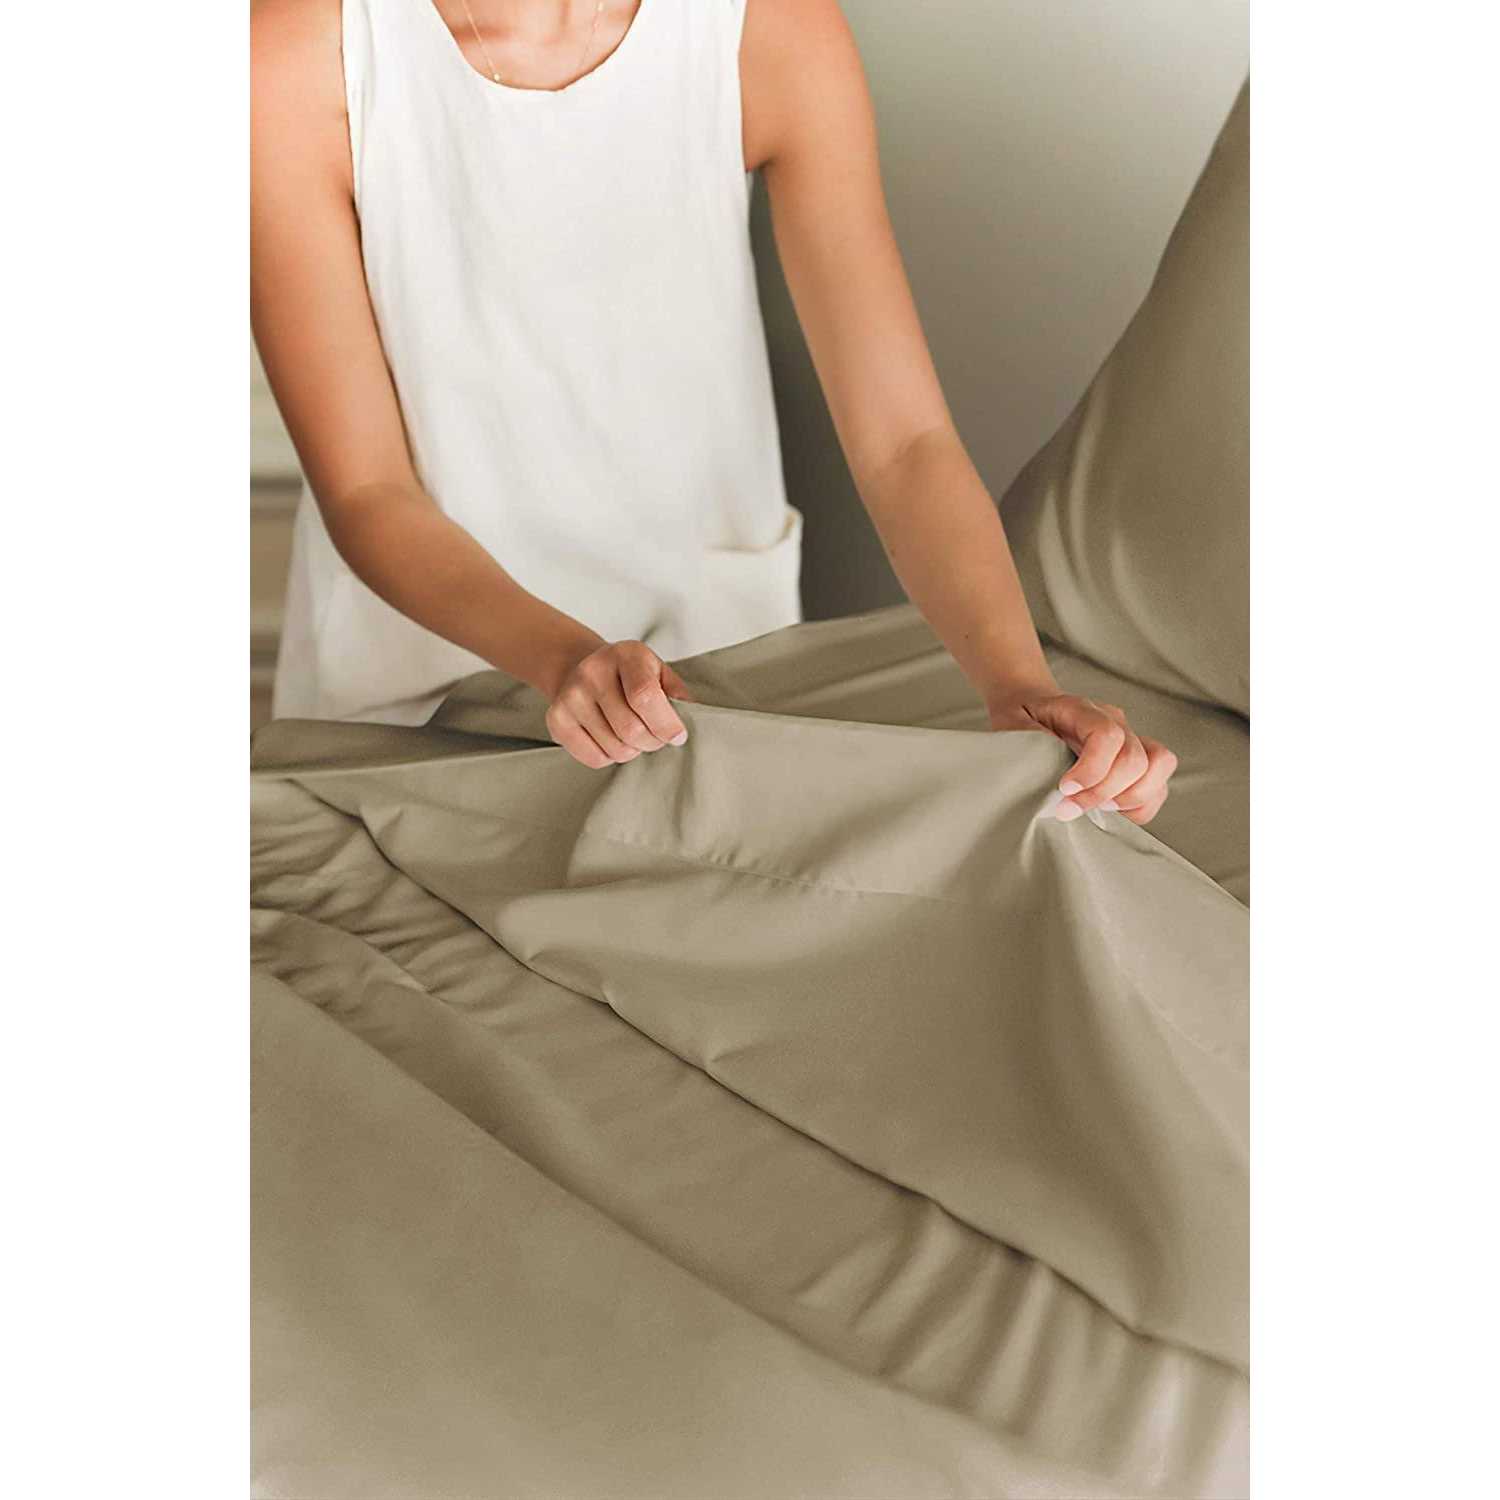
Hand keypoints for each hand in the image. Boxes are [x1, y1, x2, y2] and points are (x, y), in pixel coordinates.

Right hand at [545, 640, 694, 769]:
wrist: (580, 668)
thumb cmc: (628, 675)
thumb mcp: (657, 671)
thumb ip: (676, 692)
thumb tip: (691, 715)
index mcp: (626, 654)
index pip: (645, 696)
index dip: (666, 724)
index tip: (677, 735)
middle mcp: (592, 672)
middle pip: (632, 729)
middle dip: (653, 742)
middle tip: (656, 736)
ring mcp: (570, 696)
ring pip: (616, 749)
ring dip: (633, 750)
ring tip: (631, 734)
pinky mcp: (556, 720)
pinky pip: (595, 759)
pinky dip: (610, 757)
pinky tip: (610, 738)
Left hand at [988, 690, 1177, 825]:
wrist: (1029, 707)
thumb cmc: (1020, 723)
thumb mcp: (1012, 730)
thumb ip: (1028, 752)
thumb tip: (1050, 792)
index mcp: (1082, 708)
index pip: (1107, 736)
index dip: (1091, 770)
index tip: (1063, 790)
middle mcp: (1115, 720)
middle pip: (1135, 758)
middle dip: (1104, 793)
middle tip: (1070, 808)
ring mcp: (1131, 739)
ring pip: (1159, 767)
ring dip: (1129, 799)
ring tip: (1096, 810)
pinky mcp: (1138, 761)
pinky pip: (1158, 786)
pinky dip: (1139, 806)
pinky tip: (1108, 811)